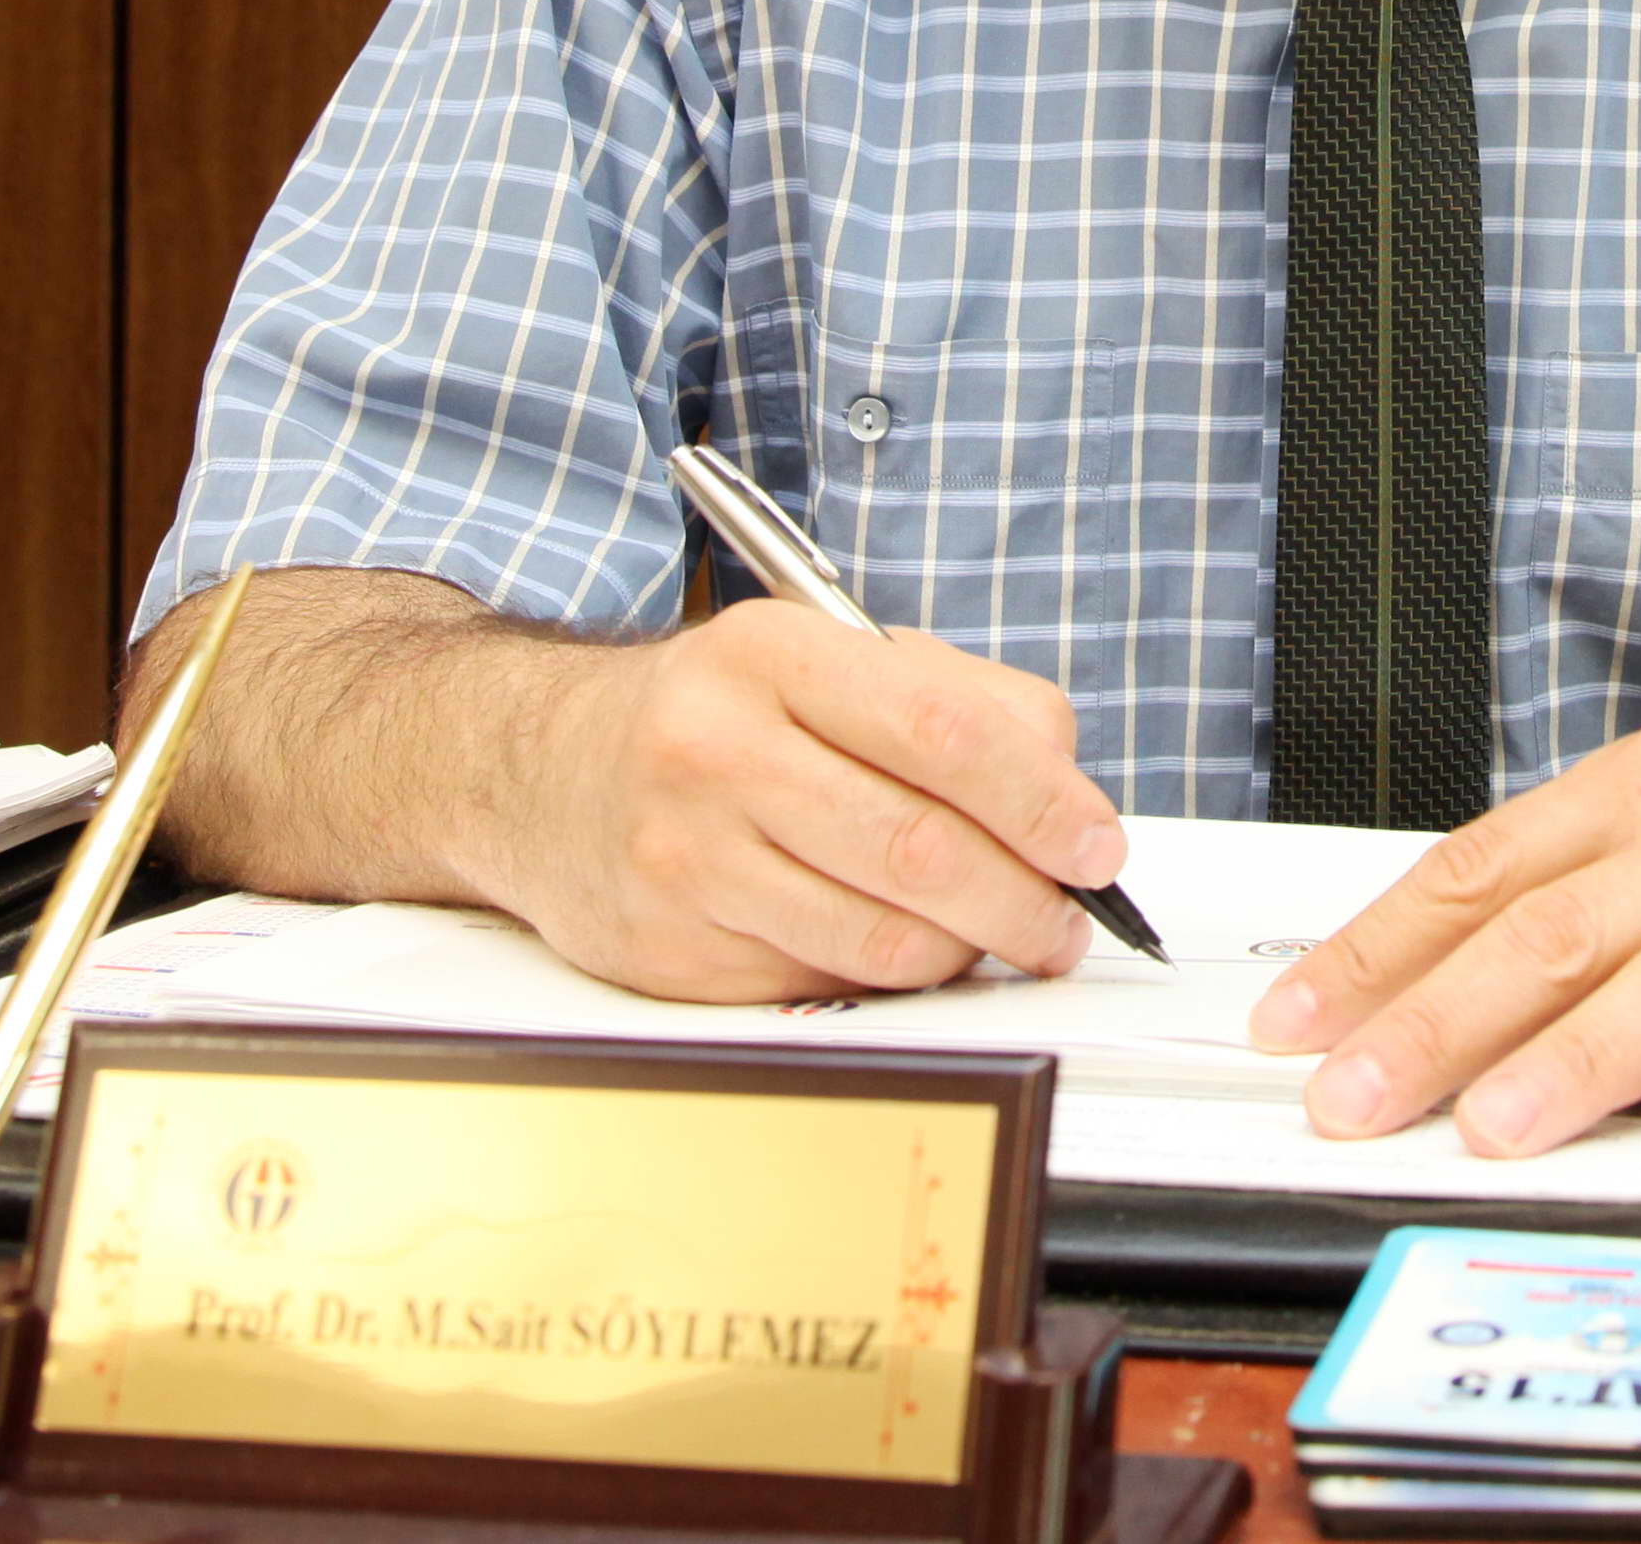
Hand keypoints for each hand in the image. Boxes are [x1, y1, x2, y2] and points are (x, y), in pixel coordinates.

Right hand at [479, 603, 1135, 1001]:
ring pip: (881, 937)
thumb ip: (969, 707)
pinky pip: (823, 984)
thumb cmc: (723, 715)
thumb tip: (1071, 801)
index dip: (1041, 802)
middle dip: (1025, 901)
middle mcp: (713, 749)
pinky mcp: (669, 950)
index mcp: (771, 655)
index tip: (1099, 848)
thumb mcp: (834, 661)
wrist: (541, 771)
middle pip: (919, 848)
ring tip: (997, 938)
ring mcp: (683, 856)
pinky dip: (890, 979)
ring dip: (968, 952)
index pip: (942, 733)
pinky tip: (900, 948)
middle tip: (1067, 924)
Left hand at [1246, 710, 1640, 1159]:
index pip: (1482, 872)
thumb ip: (1562, 880)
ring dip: (1578, 1060)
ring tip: (1496, 1128)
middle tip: (1356, 1100)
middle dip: (1441, 1025)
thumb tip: (1413, 970)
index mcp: (1640, 795)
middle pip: (1558, 932)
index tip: (1295, 1028)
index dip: (1380, 953)